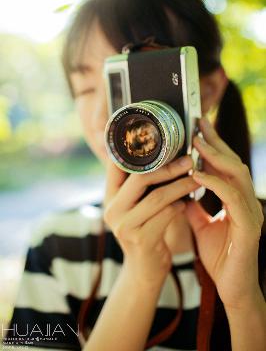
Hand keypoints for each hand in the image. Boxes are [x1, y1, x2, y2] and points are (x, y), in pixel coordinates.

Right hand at [103, 156, 199, 289]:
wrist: (143, 271)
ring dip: (181, 186)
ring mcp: (124, 226)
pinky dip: (179, 206)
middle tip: (189, 160)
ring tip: (197, 179)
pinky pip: (166, 215)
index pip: (117, 165)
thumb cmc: (145, 231)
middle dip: (168, 168)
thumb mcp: (135, 208)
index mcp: (110, 197)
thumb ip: (139, 187)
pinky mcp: (140, 240)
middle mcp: (112, 209)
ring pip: (157, 197)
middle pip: (140, 179)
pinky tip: (186, 204)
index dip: (133, 149)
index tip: (156, 136)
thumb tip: (161, 155)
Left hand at [186, 117, 263, 310]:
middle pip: (232, 161)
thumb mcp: (201, 224)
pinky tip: (197, 175)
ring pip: (236, 173)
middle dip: (215, 141)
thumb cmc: (219, 255)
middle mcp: (246, 199)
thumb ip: (193, 206)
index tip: (195, 128)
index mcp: (235, 198)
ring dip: (215, 156)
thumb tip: (178, 190)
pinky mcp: (249, 225)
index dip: (212, 145)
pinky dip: (215, 183)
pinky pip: (232, 197)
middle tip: (198, 122)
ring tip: (196, 143)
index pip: (224, 165)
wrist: (232, 287)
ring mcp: (250, 211)